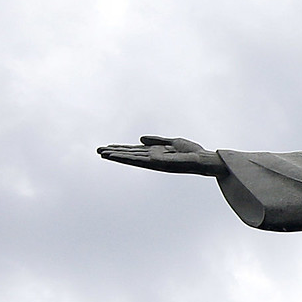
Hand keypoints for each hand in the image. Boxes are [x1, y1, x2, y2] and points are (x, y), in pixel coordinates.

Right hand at [96, 136, 224, 175]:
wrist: (204, 159)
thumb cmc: (192, 152)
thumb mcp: (173, 141)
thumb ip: (157, 140)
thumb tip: (140, 139)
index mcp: (156, 153)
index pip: (135, 151)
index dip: (121, 149)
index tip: (107, 148)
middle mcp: (153, 159)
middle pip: (129, 155)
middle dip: (114, 153)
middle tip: (97, 150)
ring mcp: (154, 162)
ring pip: (131, 158)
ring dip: (116, 156)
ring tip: (101, 153)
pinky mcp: (156, 163)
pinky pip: (139, 160)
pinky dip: (126, 158)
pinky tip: (117, 156)